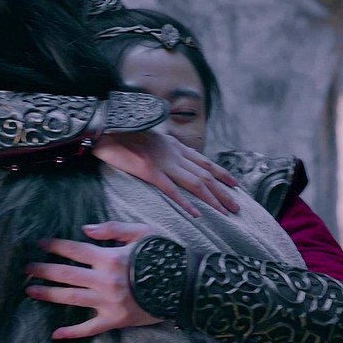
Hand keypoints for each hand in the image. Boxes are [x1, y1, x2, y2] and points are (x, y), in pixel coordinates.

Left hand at [25, 221, 161, 339]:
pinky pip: (90, 328)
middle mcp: (105, 281)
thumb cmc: (165, 255)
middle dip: (44, 270)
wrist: (186, 286)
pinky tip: (56, 334)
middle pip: (67, 274)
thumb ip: (113, 229)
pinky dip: (72, 332)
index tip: (40, 243)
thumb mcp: (142, 233)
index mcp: (110, 258)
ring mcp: (108, 303)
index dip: (55, 246)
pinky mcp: (115, 320)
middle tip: (26, 268)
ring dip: (49, 294)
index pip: (75, 250)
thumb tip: (85, 229)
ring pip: (72, 299)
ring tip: (30, 291)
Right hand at [92, 131, 239, 216]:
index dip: (222, 174)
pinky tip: (197, 214)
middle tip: (237, 207)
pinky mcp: (149, 170)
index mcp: (175, 145)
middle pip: (206, 175)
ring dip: (213, 199)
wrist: (104, 127)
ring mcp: (163, 162)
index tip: (236, 185)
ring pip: (195, 183)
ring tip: (226, 213)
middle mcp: (174, 153)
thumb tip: (174, 157)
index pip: (205, 162)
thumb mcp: (151, 139)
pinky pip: (172, 189)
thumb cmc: (123, 135)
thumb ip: (164, 148)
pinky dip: (186, 203)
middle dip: (224, 192)